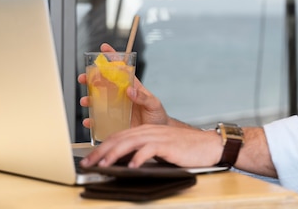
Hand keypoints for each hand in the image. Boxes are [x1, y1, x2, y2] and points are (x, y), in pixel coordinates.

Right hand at [78, 43, 170, 126]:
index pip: (121, 69)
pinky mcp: (113, 122)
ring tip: (85, 100)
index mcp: (132, 87)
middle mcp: (121, 96)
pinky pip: (99, 121)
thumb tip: (130, 90)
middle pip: (103, 83)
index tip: (103, 48)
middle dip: (91, 78)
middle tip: (83, 77)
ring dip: (89, 99)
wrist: (158, 133)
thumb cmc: (157, 115)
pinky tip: (89, 122)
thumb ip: (143, 97)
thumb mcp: (153, 104)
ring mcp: (116, 109)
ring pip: (98, 101)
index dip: (113, 58)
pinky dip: (92, 121)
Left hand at [79, 124, 221, 168]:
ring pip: (131, 142)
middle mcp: (150, 131)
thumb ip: (143, 152)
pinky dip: (139, 157)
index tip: (89, 159)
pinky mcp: (168, 144)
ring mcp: (159, 136)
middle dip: (101, 151)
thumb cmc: (186, 150)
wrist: (209, 146)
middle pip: (120, 138)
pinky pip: (150, 149)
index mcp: (146, 131)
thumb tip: (124, 164)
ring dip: (114, 154)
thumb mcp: (160, 149)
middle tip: (88, 163)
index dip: (102, 147)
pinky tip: (131, 166)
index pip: (118, 136)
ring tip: (103, 165)